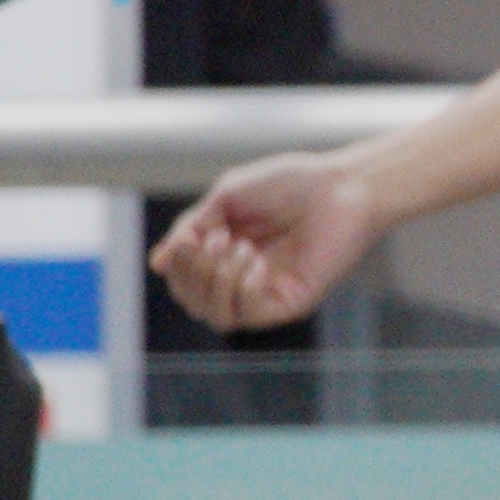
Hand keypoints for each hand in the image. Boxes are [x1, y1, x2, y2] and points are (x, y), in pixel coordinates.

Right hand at [151, 151, 379, 331]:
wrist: (342, 185)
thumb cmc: (290, 183)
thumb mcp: (227, 198)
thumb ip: (191, 227)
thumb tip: (157, 263)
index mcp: (225, 252)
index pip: (183, 279)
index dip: (179, 264)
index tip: (197, 234)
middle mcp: (243, 277)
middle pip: (194, 301)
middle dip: (194, 272)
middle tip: (218, 239)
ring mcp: (266, 293)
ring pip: (217, 316)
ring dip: (217, 281)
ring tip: (241, 247)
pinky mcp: (290, 303)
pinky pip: (249, 315)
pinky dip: (243, 289)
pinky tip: (258, 263)